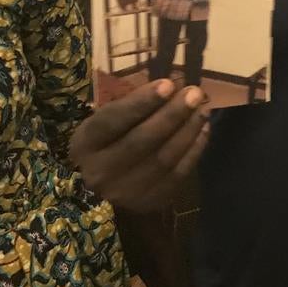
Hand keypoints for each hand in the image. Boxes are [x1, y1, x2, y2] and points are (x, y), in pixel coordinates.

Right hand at [69, 79, 209, 210]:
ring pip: (163, 159)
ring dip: (187, 131)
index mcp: (85, 143)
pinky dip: (194, 150)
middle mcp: (100, 171)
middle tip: (194, 93)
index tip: (168, 84)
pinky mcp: (148, 202)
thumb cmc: (110, 139)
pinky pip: (177, 175)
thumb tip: (170, 85)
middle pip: (141, 141)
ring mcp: (124, 191)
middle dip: (171, 115)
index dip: (141, 102)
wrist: (106, 183)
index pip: (113, 120)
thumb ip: (132, 105)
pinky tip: (203, 130)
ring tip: (202, 109)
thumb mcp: (107, 120)